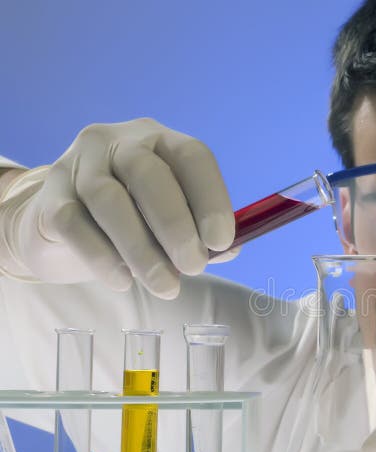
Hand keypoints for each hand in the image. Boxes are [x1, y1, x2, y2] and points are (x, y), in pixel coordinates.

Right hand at [0, 118, 234, 297]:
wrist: (64, 227)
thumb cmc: (135, 219)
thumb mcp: (173, 220)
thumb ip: (201, 233)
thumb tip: (226, 250)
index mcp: (159, 141)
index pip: (191, 155)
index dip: (211, 198)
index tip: (221, 241)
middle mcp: (116, 142)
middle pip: (146, 173)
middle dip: (175, 225)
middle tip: (193, 267)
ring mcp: (77, 166)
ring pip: (107, 199)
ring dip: (141, 249)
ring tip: (165, 286)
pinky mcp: (49, 198)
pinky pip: (74, 225)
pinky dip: (102, 257)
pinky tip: (123, 281)